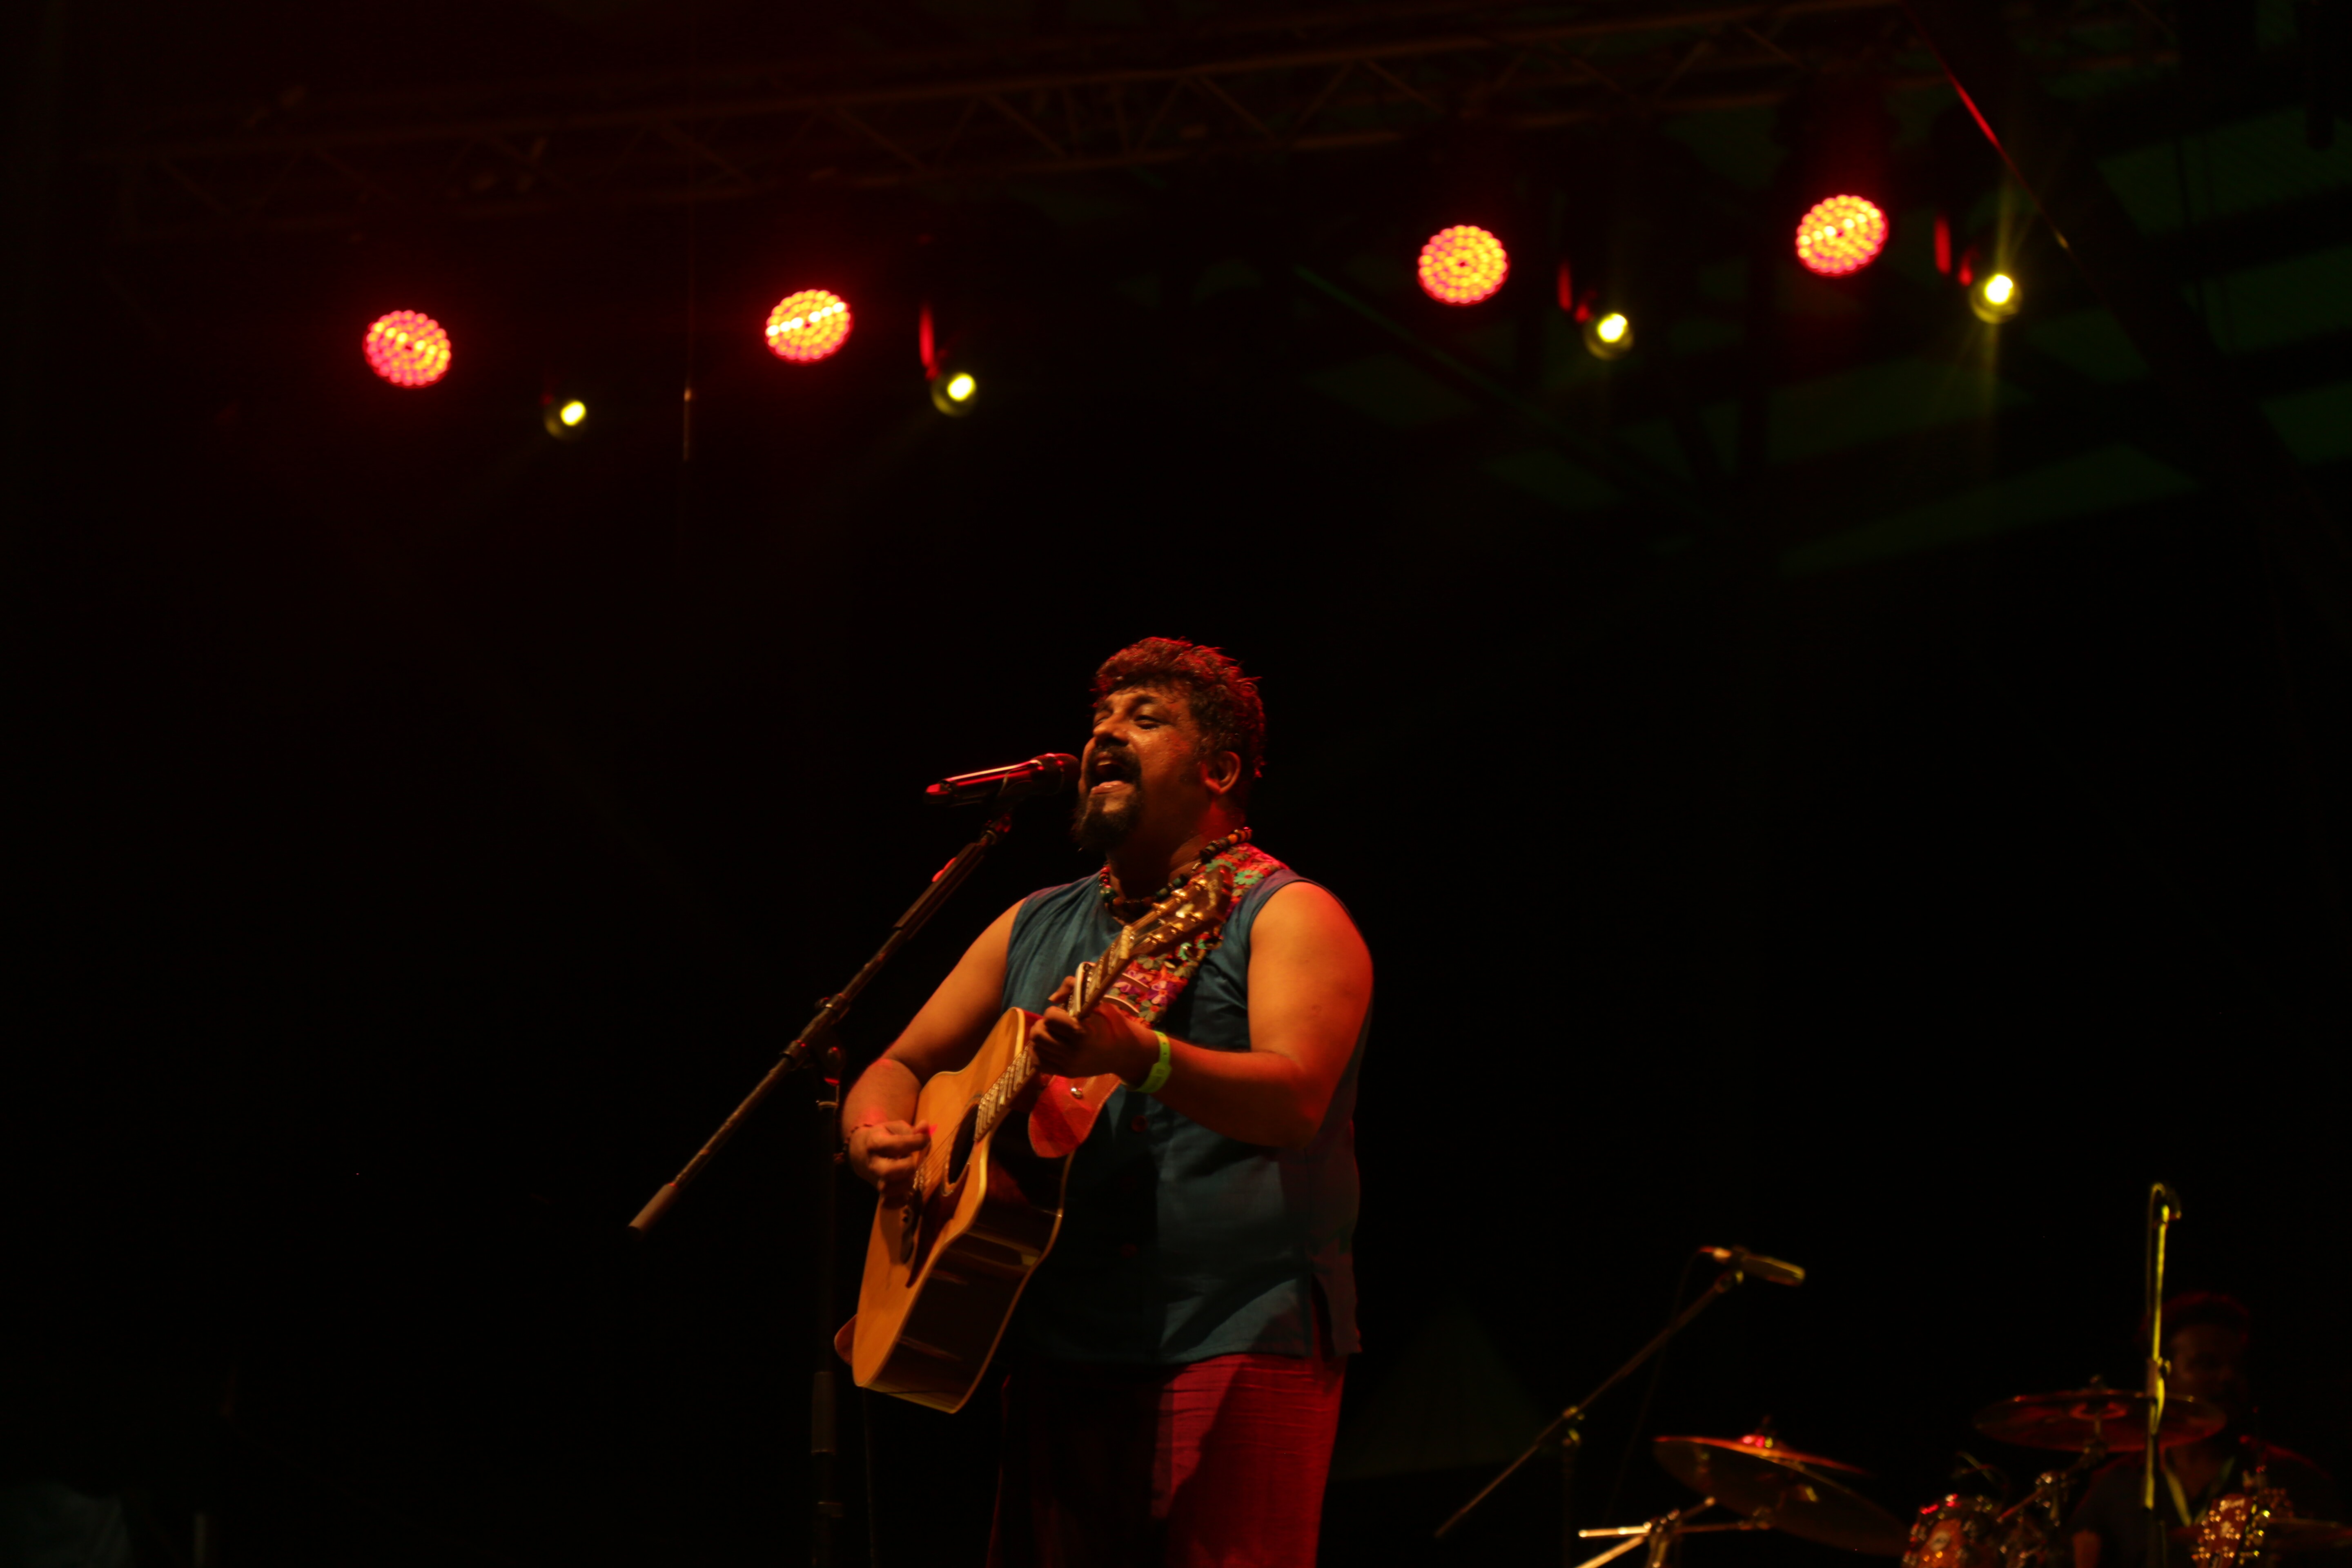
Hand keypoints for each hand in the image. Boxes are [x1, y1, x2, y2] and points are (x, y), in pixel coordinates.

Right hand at [845, 1119, 931, 1202]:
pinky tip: (907, 1192)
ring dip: (905, 1183)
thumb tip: (925, 1128)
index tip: (924, 1140)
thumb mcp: (894, 1128)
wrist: (861, 1152)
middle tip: (912, 1161)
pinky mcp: (879, 1192)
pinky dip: (900, 1200)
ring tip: (910, 1174)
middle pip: (888, 1171)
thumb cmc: (883, 1137)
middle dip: (907, 1167)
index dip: (915, 1142)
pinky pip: (888, 1203)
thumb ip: (911, 1129)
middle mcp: (873, 1163)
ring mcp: (875, 1179)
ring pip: (888, 1189)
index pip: (897, 1145)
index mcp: (875, 1143)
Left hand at [1028, 977, 1155, 1082]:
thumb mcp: (1097, 1002)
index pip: (1050, 1018)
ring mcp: (1068, 1065)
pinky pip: (1038, 1064)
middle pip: (1037, 1035)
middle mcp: (1072, 1052)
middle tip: (1053, 1024)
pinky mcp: (1065, 1074)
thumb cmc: (1111, 1024)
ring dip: (1041, 1038)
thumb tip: (1052, 998)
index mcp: (1081, 1033)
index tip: (1063, 1013)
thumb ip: (1073, 989)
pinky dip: (1039, 1053)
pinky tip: (1049, 1047)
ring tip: (1053, 1035)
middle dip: (1042, 1025)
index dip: (1053, 1012)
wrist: (1123, 1053)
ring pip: (1035, 1048)